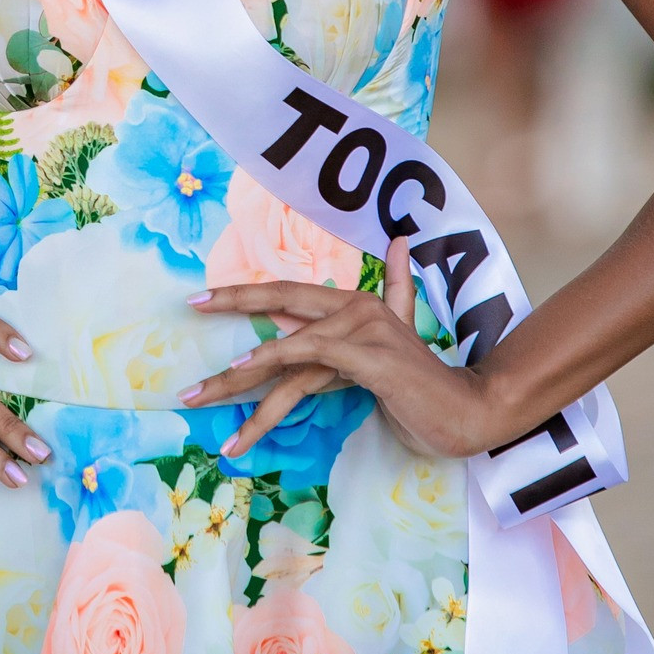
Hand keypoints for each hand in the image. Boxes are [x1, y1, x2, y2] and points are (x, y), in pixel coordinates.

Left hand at [179, 237, 495, 460]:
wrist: (463, 412)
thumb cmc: (422, 383)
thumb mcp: (397, 336)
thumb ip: (396, 288)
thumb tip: (400, 242)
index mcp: (354, 305)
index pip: (289, 292)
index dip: (245, 293)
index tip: (201, 298)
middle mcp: (355, 310)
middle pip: (280, 301)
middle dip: (231, 303)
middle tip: (189, 306)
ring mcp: (362, 331)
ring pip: (286, 349)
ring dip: (235, 378)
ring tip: (198, 396)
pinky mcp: (368, 357)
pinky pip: (309, 358)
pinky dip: (273, 364)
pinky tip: (242, 373)